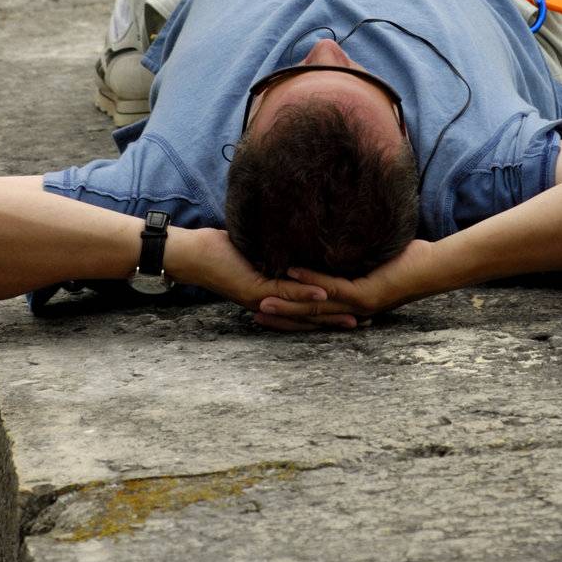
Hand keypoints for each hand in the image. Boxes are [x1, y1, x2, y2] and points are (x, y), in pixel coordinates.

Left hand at [188, 229, 357, 330]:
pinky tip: (326, 291)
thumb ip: (275, 255)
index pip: (308, 308)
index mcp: (271, 296)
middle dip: (339, 317)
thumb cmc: (221, 252)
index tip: (360, 311)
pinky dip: (306, 291)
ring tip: (358, 312)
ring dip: (330, 309)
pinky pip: (286, 292)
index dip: (333, 310)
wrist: (192, 256)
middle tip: (370, 319)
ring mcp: (263, 299)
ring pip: (302, 306)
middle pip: (311, 315)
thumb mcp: (256, 252)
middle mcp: (270, 303)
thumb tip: (296, 242)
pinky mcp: (255, 290)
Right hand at [252, 239, 439, 332]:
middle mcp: (352, 310)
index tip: (261, 311)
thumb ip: (352, 262)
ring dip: (287, 302)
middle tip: (251, 314)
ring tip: (261, 301)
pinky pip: (333, 287)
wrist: (435, 268)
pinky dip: (310, 279)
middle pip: (308, 316)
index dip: (286, 314)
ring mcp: (358, 304)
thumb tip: (334, 249)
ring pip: (315, 305)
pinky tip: (291, 271)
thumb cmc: (406, 262)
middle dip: (280, 316)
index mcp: (351, 306)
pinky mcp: (366, 294)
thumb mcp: (371, 261)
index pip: (312, 313)